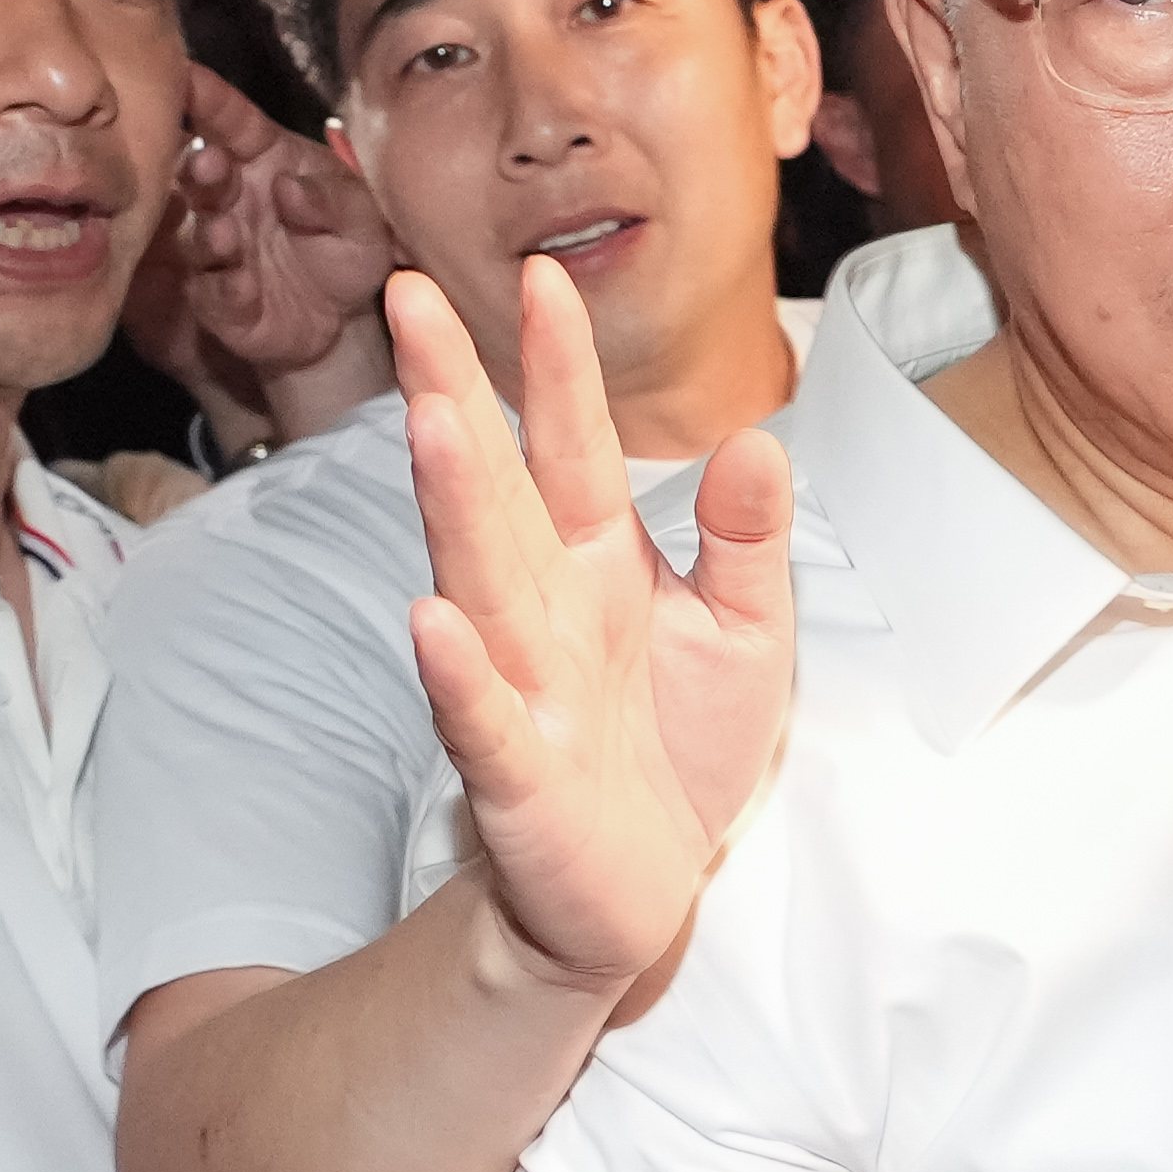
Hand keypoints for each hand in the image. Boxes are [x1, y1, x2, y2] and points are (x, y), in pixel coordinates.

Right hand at [165, 66, 394, 375]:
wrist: (348, 318)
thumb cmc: (349, 245)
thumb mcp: (362, 217)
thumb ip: (334, 197)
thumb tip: (290, 187)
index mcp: (262, 158)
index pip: (232, 120)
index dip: (208, 98)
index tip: (184, 74)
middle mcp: (229, 197)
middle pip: (202, 174)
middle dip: (200, 167)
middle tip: (209, 162)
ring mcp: (217, 248)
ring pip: (200, 235)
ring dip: (209, 232)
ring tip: (224, 231)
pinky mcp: (218, 300)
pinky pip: (215, 294)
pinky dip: (225, 290)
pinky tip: (241, 286)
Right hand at [394, 258, 796, 995]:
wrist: (641, 894)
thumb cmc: (677, 750)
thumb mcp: (742, 633)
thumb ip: (745, 539)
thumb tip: (760, 439)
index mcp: (597, 566)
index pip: (574, 448)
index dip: (558, 367)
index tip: (539, 277)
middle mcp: (544, 611)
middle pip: (498, 488)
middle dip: (457, 394)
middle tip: (412, 298)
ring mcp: (523, 688)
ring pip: (482, 582)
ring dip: (456, 506)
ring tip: (432, 425)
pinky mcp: (521, 777)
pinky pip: (484, 718)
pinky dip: (460, 674)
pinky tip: (433, 621)